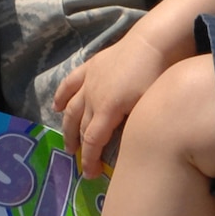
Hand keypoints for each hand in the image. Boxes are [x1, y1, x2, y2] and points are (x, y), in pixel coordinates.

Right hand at [54, 34, 169, 175]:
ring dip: (67, 126)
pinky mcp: (92, 66)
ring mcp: (90, 80)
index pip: (92, 141)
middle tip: (79, 162)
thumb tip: (125, 147)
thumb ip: (132, 127)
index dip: (89, 159)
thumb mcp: (147, 106)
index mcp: (107, 110)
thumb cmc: (157, 75)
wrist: (155, 41)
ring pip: (72, 107)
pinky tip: (57, 105)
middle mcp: (93, 97)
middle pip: (81, 127)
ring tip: (67, 142)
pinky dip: (62, 95)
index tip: (89, 174)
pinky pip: (71, 82)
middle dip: (79, 147)